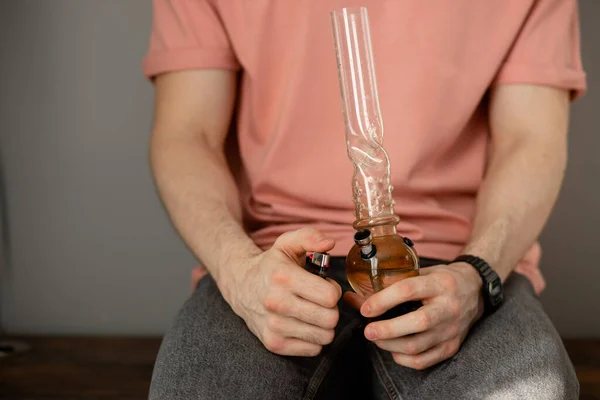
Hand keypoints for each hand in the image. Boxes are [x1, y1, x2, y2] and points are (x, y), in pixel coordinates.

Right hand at [222, 227, 341, 356]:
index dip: (333, 290)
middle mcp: (276, 303)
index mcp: (284, 277)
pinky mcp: (273, 343)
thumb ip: (309, 237)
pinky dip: (313, 338)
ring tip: (312, 311)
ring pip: (324, 336)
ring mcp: (274, 326)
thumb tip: (329, 243)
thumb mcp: (287, 244)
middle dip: (331, 309)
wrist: (240, 285)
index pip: (330, 296)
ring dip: (324, 324)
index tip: (324, 286)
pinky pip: (313, 349)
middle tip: (319, 301)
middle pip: (330, 318)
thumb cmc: (271, 265)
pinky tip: (303, 324)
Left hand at [345, 263, 483, 369]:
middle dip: (387, 329)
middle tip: (367, 330)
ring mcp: (452, 330)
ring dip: (390, 345)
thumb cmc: (441, 280)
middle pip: (416, 323)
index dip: (383, 300)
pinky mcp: (452, 347)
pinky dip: (403, 358)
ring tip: (376, 338)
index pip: (408, 290)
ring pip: (418, 346)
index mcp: (439, 283)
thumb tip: (353, 298)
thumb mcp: (419, 273)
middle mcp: (448, 307)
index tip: (365, 309)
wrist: (475, 290)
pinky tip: (393, 349)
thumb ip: (388, 284)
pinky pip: (424, 360)